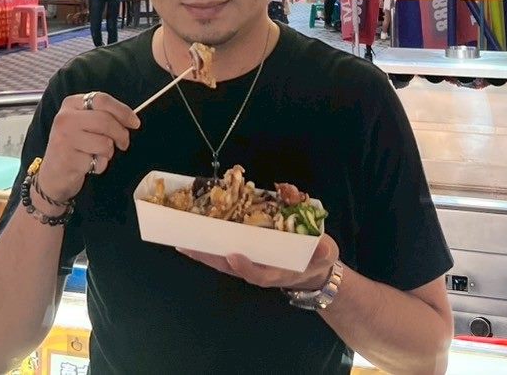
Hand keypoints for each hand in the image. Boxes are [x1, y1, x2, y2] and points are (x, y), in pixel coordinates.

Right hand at [37, 92, 139, 202]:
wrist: (52, 175)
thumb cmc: (73, 147)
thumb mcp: (83, 124)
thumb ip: (101, 116)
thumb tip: (131, 119)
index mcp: (71, 104)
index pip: (102, 99)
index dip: (123, 111)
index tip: (135, 122)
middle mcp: (65, 118)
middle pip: (105, 120)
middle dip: (121, 134)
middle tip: (123, 144)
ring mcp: (64, 137)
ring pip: (105, 142)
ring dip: (108, 153)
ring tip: (96, 155)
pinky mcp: (67, 158)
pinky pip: (97, 161)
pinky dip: (99, 166)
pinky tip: (87, 166)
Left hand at [180, 233, 340, 292]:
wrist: (314, 268)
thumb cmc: (318, 260)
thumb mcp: (325, 254)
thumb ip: (323, 250)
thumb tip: (323, 246)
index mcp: (277, 271)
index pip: (258, 274)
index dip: (246, 267)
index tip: (234, 256)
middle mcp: (258, 268)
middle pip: (229, 266)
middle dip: (208, 256)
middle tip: (186, 245)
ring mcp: (250, 261)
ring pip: (222, 258)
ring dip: (202, 250)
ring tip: (181, 239)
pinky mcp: (246, 253)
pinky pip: (224, 249)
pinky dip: (209, 242)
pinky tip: (194, 233)